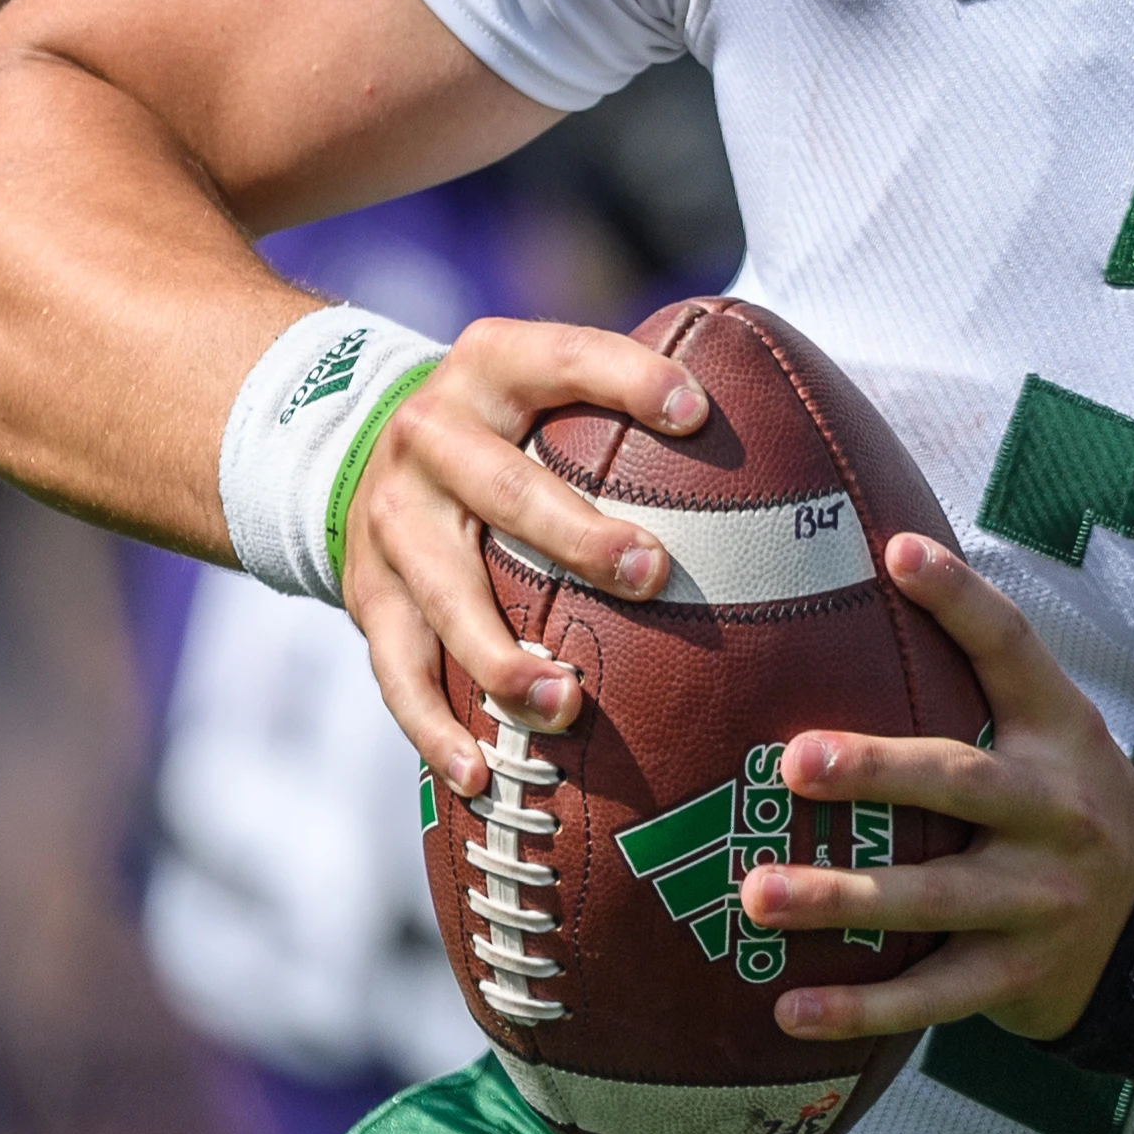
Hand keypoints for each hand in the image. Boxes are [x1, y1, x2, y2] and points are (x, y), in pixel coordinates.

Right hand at [331, 320, 715, 797]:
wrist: (342, 447)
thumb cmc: (503, 426)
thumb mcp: (544, 382)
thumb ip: (632, 396)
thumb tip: (791, 429)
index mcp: (492, 367)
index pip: (565, 357)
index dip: (628, 378)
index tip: (697, 412)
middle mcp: (434, 437)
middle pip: (507, 489)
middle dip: (577, 535)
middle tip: (652, 573)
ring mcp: (393, 521)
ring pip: (447, 594)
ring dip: (502, 656)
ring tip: (566, 703)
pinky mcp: (368, 596)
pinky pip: (396, 671)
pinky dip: (433, 728)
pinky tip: (478, 775)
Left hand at [735, 537, 1133, 1046]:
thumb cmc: (1058, 800)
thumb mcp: (1047, 731)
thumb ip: (973, 676)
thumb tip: (876, 563)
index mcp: (1060, 733)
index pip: (1015, 651)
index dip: (962, 600)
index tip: (897, 551)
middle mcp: (1059, 812)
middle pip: (964, 784)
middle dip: (880, 772)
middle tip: (794, 762)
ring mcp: (1042, 900)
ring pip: (936, 899)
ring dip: (844, 899)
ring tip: (757, 896)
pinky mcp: (1018, 975)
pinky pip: (932, 996)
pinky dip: (861, 1009)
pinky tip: (787, 1011)